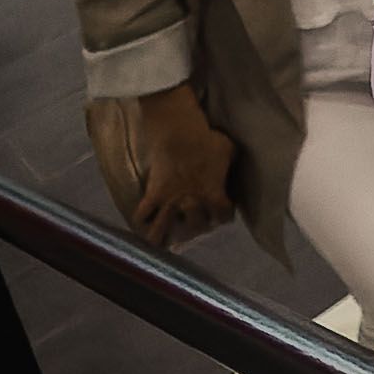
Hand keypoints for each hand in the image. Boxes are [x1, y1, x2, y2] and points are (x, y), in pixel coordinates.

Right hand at [126, 85, 239, 247]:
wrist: (179, 133)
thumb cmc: (207, 139)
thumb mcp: (227, 150)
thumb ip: (229, 163)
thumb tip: (232, 163)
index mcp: (214, 195)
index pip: (223, 216)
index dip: (224, 215)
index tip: (223, 212)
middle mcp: (192, 203)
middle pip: (196, 226)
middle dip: (198, 226)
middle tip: (196, 222)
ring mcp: (170, 201)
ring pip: (163, 228)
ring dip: (164, 235)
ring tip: (163, 241)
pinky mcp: (153, 194)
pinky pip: (142, 215)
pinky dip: (141, 222)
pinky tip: (143, 226)